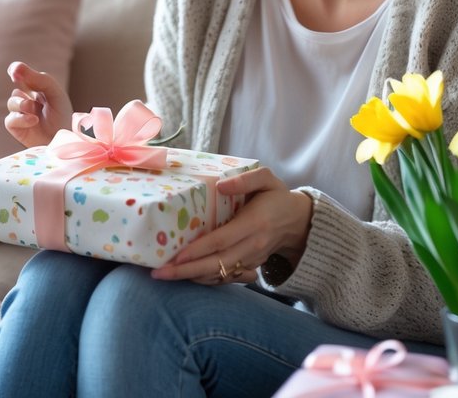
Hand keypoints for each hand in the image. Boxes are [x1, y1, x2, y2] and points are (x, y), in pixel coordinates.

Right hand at [4, 61, 72, 148]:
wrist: (64, 141)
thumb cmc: (62, 116)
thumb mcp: (54, 92)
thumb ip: (37, 78)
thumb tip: (15, 68)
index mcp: (37, 90)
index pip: (22, 75)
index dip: (16, 70)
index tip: (15, 71)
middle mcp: (28, 101)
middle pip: (16, 88)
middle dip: (23, 89)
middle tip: (32, 92)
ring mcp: (21, 115)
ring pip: (11, 102)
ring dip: (22, 104)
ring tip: (35, 111)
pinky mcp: (17, 128)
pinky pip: (10, 119)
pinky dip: (21, 118)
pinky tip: (33, 120)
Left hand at [150, 167, 312, 286]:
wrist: (299, 222)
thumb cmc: (277, 197)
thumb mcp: (268, 179)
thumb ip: (246, 179)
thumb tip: (221, 185)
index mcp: (254, 224)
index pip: (222, 240)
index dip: (198, 250)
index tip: (176, 256)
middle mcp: (252, 246)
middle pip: (216, 264)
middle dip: (186, 271)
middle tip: (158, 274)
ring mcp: (251, 260)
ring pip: (219, 274)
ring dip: (192, 277)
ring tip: (165, 275)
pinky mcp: (250, 266)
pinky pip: (225, 277)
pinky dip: (205, 279)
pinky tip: (184, 276)